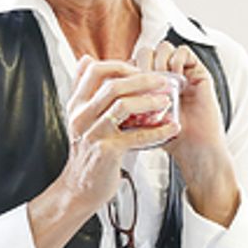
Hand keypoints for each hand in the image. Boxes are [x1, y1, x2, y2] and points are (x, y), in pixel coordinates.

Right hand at [59, 56, 180, 213]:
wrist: (79, 188)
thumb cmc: (86, 152)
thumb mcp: (79, 117)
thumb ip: (84, 89)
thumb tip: (86, 59)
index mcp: (76, 105)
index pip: (94, 71)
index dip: (119, 65)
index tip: (138, 68)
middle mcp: (82, 117)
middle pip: (112, 85)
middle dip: (141, 79)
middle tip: (162, 80)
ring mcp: (93, 134)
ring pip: (122, 106)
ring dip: (149, 101)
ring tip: (167, 101)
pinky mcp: (107, 152)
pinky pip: (136, 136)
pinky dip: (157, 131)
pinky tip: (171, 127)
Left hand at [136, 41, 239, 224]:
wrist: (193, 150)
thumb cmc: (167, 139)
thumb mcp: (137, 122)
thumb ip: (122, 106)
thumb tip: (99, 97)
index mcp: (148, 85)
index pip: (132, 62)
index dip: (126, 70)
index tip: (125, 88)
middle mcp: (164, 75)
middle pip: (145, 52)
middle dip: (140, 66)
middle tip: (140, 85)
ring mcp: (181, 72)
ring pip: (163, 47)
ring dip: (158, 62)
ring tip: (158, 82)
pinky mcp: (198, 71)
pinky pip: (184, 52)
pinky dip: (176, 60)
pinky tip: (174, 78)